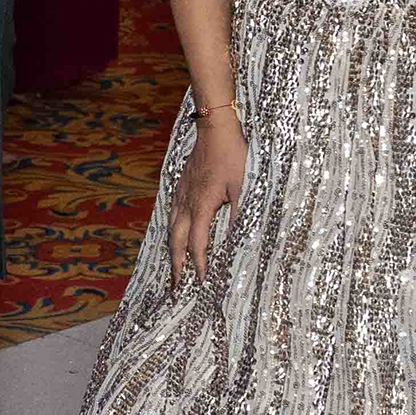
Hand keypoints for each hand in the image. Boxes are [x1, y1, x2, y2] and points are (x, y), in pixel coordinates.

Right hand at [166, 118, 246, 284]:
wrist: (215, 128)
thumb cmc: (233, 156)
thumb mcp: (244, 186)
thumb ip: (241, 214)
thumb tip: (241, 240)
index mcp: (202, 206)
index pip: (198, 244)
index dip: (199, 265)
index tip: (201, 282)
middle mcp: (186, 203)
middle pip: (177, 241)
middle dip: (176, 265)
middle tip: (175, 286)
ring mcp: (181, 194)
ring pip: (171, 228)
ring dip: (172, 250)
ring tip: (174, 266)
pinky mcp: (181, 186)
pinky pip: (172, 214)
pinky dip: (172, 230)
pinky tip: (176, 233)